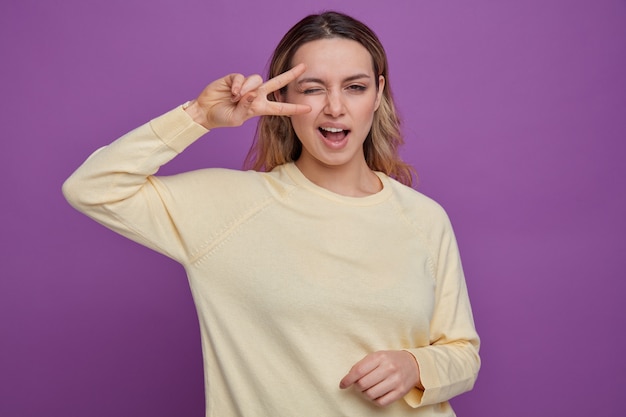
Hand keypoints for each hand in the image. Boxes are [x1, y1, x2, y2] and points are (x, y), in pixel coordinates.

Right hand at [186, 63, 310, 128]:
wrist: (205, 111)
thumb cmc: (222, 118)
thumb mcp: (236, 119)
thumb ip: (246, 108)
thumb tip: (252, 94)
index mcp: (260, 107)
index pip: (281, 108)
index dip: (294, 108)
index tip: (309, 108)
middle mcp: (256, 95)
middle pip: (277, 83)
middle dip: (290, 75)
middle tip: (303, 67)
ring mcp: (246, 86)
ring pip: (256, 79)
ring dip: (247, 89)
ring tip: (236, 98)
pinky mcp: (235, 79)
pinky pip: (242, 77)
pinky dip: (238, 85)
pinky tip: (231, 93)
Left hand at [339, 350, 421, 406]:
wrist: (413, 364)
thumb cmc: (390, 360)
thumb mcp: (376, 356)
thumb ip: (362, 365)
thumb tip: (348, 378)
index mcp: (380, 357)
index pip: (358, 371)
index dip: (347, 379)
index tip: (342, 384)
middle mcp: (389, 368)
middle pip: (363, 384)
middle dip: (357, 387)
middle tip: (358, 385)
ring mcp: (396, 381)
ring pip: (371, 394)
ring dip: (365, 394)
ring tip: (367, 389)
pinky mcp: (401, 392)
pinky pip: (381, 402)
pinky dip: (374, 400)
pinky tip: (375, 394)